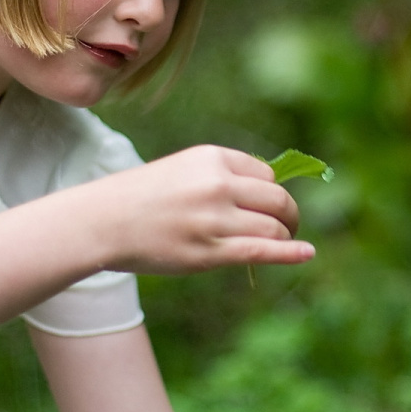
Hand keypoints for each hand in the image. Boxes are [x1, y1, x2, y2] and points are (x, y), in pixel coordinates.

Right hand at [84, 145, 314, 274]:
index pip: (266, 175)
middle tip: (288, 226)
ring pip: (273, 227)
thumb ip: (221, 176)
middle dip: (289, 215)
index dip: (272, 193)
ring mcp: (214, 219)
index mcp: (212, 158)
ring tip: (286, 242)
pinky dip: (291, 253)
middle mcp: (217, 184)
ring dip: (286, 236)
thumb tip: (267, 191)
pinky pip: (262, 251)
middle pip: (278, 200)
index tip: (270, 206)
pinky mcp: (210, 252)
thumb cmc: (142, 197)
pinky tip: (307, 253)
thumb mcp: (183, 169)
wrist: (103, 221)